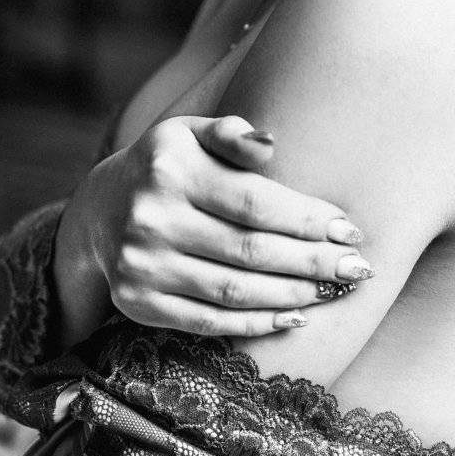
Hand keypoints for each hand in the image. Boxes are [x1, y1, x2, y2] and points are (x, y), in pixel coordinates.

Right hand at [54, 114, 371, 344]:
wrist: (98, 212)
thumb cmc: (167, 165)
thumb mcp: (191, 132)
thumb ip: (232, 133)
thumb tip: (272, 146)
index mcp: (170, 168)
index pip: (253, 202)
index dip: (307, 220)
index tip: (350, 231)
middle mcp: (150, 217)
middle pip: (249, 250)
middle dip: (312, 262)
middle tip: (357, 269)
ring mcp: (141, 265)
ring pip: (233, 290)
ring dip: (292, 295)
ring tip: (332, 291)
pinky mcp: (138, 304)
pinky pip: (207, 321)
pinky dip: (255, 323)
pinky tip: (293, 317)